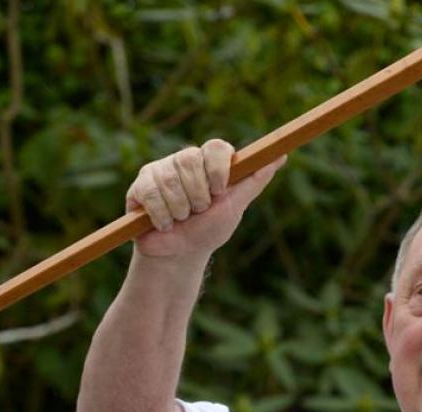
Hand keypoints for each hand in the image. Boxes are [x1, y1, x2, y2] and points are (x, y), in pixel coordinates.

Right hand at [126, 139, 285, 259]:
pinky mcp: (140, 185)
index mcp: (209, 162)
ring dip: (179, 209)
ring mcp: (160, 170)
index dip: (218, 168)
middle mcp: (185, 160)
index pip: (216, 147)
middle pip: (190, 160)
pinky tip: (164, 224)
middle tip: (198, 211)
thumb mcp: (235, 206)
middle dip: (197, 194)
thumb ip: (255, 180)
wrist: (179, 255)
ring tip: (180, 220)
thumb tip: (281, 155)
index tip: (219, 191)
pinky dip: (161, 214)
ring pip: (169, 179)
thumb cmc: (209, 230)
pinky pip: (150, 192)